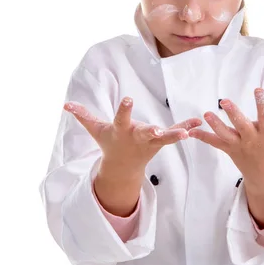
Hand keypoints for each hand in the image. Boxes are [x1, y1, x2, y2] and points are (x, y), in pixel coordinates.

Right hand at [64, 97, 202, 177]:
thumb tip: (65, 104)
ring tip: (188, 132)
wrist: (122, 165)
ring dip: (177, 135)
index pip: (122, 118)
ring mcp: (151, 141)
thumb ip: (83, 115)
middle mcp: (137, 136)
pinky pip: (175, 134)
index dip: (124, 109)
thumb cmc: (109, 142)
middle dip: (152, 132)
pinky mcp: (161, 142)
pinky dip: (186, 128)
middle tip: (159, 132)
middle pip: (146, 133)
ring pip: (165, 138)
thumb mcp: (95, 130)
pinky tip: (198, 123)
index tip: (128, 98)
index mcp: (121, 130)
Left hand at [188, 87, 263, 195]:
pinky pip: (215, 143)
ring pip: (225, 134)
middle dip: (233, 114)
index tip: (258, 89)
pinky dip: (203, 137)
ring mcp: (239, 146)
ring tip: (205, 114)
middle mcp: (252, 140)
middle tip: (224, 101)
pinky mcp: (229, 150)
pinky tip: (191, 131)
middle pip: (241, 125)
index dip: (262, 103)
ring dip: (214, 124)